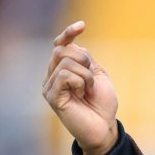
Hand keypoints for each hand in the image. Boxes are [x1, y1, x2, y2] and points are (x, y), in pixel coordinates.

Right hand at [42, 21, 118, 154]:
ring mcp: (49, 86)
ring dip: (85, 74)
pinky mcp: (51, 97)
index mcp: (63, 70)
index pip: (60, 45)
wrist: (104, 128)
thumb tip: (74, 45)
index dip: (68, 33)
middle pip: (61, 50)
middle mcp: (53, 76)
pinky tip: (82, 94)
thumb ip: (86, 60)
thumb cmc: (102, 105)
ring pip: (64, 62)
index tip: (82, 26)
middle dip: (83, 59)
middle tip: (92, 79)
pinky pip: (64, 76)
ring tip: (89, 90)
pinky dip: (79, 81)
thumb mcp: (98, 76)